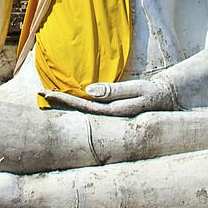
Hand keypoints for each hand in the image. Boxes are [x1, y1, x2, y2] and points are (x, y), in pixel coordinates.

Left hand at [42, 75, 177, 116]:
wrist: (167, 99)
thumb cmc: (152, 93)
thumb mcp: (136, 91)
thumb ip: (113, 91)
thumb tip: (87, 91)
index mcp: (112, 113)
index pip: (82, 107)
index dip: (64, 100)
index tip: (47, 92)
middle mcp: (108, 117)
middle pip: (78, 111)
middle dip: (59, 102)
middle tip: (39, 92)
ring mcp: (109, 115)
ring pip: (82, 111)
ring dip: (65, 103)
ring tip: (47, 95)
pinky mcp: (112, 111)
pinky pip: (90, 108)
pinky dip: (77, 103)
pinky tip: (68, 99)